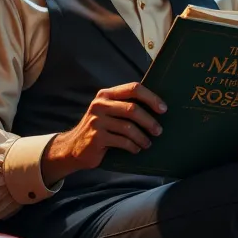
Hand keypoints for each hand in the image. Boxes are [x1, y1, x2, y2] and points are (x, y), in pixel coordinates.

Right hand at [42, 82, 166, 183]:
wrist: (74, 147)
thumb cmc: (99, 129)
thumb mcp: (108, 112)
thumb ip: (125, 106)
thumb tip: (157, 107)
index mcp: (105, 95)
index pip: (133, 88)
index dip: (151, 97)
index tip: (163, 109)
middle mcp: (100, 105)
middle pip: (132, 109)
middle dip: (149, 121)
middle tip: (159, 131)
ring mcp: (96, 121)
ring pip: (128, 127)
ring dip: (142, 137)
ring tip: (148, 143)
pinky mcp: (96, 137)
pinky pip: (122, 141)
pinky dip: (133, 146)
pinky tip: (136, 149)